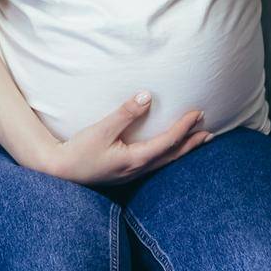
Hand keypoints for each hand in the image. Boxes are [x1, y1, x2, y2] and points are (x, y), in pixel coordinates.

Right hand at [37, 93, 210, 185]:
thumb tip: (147, 96)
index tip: (198, 113)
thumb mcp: (101, 129)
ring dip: (183, 150)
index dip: (184, 127)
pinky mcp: (125, 173)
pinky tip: (167, 151)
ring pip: (166, 162)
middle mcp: (138, 169)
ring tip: (197, 142)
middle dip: (192, 143)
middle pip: (173, 156)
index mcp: (136, 158)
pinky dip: (168, 155)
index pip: (168, 142)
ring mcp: (132, 174)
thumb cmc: (79, 150)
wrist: (60, 171)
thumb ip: (125, 113)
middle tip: (210, 132)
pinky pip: (155, 163)